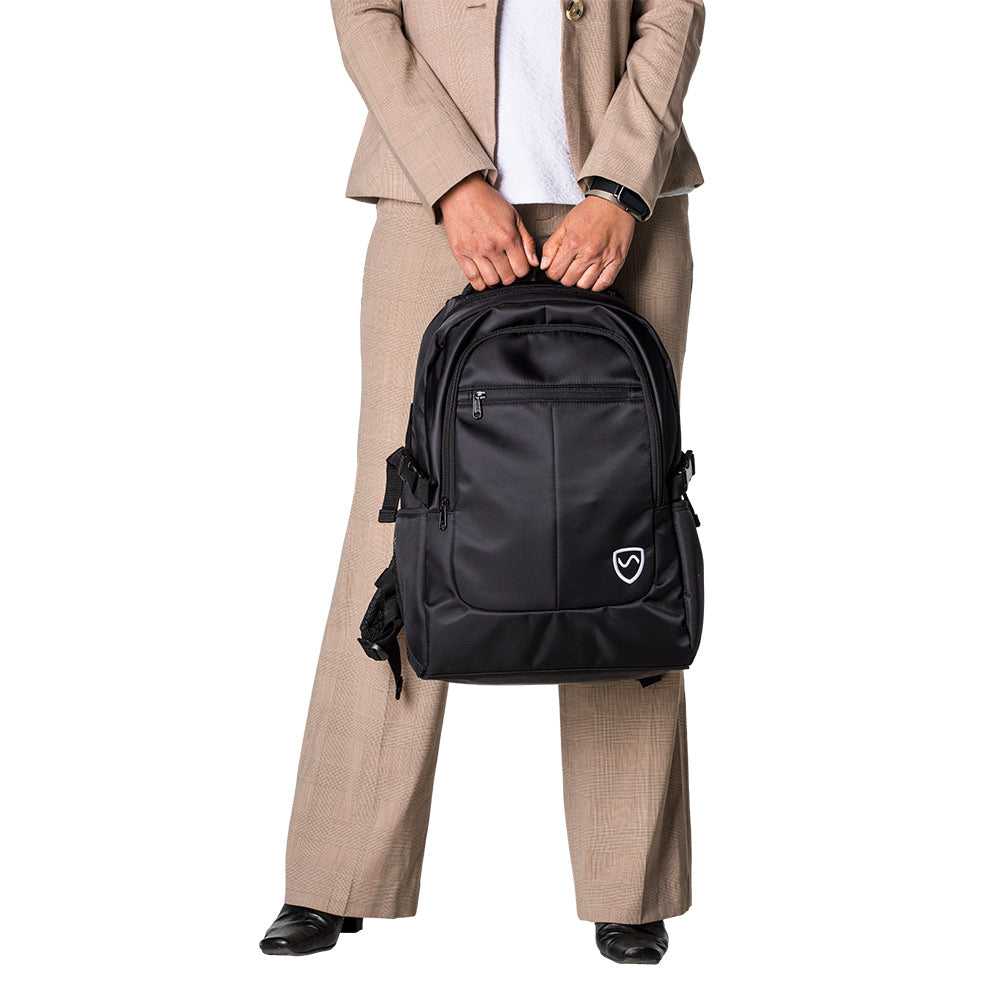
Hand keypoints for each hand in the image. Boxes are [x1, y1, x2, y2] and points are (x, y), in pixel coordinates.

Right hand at [437, 172, 538, 289]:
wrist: (462, 192)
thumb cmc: (488, 202)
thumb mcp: (514, 216)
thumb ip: (526, 240)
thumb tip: (534, 262)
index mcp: (508, 237)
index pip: (522, 270)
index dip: (523, 270)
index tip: (519, 266)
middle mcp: (492, 246)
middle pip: (508, 278)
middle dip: (511, 275)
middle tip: (507, 268)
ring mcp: (475, 251)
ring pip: (492, 281)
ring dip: (496, 280)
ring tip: (496, 271)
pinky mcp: (461, 254)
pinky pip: (473, 279)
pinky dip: (480, 283)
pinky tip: (484, 276)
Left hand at [539, 196, 634, 290]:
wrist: (615, 203)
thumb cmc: (591, 212)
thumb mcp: (565, 225)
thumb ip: (551, 246)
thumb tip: (544, 265)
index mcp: (573, 243)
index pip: (554, 273)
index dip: (552, 272)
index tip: (556, 267)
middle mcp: (588, 253)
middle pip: (568, 282)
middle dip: (565, 276)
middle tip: (568, 267)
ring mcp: (603, 259)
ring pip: (584, 286)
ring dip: (580, 281)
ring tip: (581, 270)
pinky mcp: (617, 261)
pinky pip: (604, 284)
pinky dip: (596, 285)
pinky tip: (593, 276)